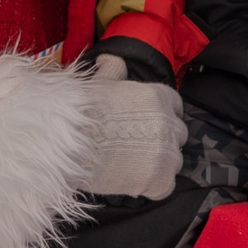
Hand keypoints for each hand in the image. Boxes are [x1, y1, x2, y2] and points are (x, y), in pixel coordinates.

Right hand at [79, 54, 184, 198]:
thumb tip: (111, 59)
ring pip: (174, 161)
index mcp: (159, 97)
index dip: (162, 116)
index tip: (147, 124)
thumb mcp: (99, 82)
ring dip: (159, 164)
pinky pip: (165, 187)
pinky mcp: (159, 180)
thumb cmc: (81, 111)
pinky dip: (152, 187)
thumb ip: (113, 70)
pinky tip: (133, 182)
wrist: (70, 144)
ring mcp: (167, 153)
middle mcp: (169, 123)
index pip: (175, 106)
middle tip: (137, 147)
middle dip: (161, 140)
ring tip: (133, 166)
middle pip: (177, 134)